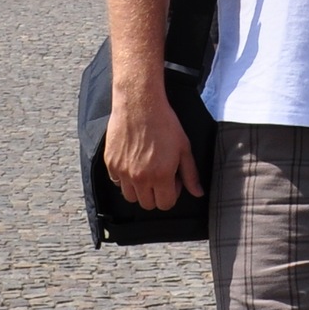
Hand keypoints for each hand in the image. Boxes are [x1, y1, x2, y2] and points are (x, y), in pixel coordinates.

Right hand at [105, 81, 202, 209]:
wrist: (140, 105)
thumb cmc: (165, 124)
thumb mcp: (184, 148)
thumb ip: (191, 174)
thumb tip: (198, 193)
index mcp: (161, 176)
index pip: (165, 204)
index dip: (172, 194)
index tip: (173, 180)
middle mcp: (140, 178)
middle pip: (147, 204)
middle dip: (156, 194)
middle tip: (160, 175)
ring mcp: (123, 172)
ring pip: (130, 197)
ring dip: (139, 189)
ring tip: (146, 170)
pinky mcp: (110, 164)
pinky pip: (117, 182)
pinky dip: (124, 179)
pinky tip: (133, 163)